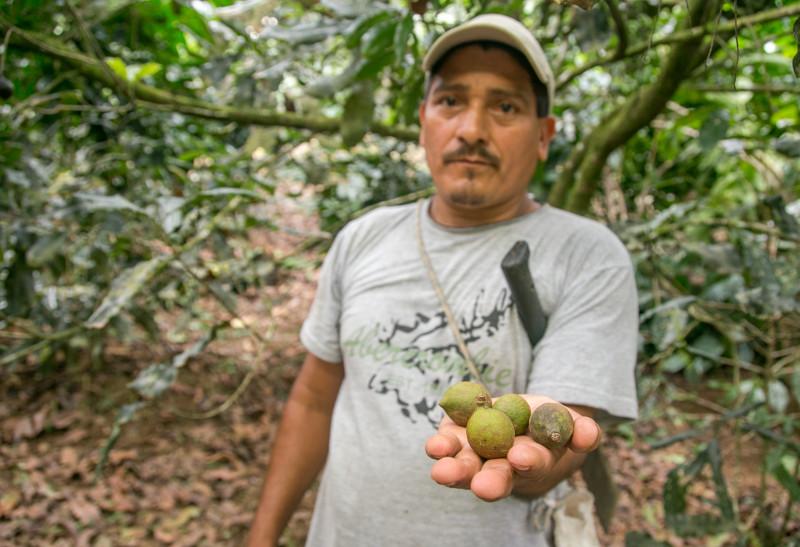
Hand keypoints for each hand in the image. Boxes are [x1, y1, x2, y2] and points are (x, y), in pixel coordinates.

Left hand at [424, 395, 600, 500]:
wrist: (516, 414)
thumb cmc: (547, 424)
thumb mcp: (567, 424)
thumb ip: (581, 430)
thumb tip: (589, 434)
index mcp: (532, 465)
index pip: (530, 467)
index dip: (527, 462)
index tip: (521, 456)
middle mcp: (499, 467)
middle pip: (493, 478)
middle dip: (488, 482)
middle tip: (482, 485)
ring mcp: (473, 455)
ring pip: (463, 467)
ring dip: (454, 471)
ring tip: (443, 472)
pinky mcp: (452, 438)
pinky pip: (445, 445)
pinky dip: (440, 447)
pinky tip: (434, 448)